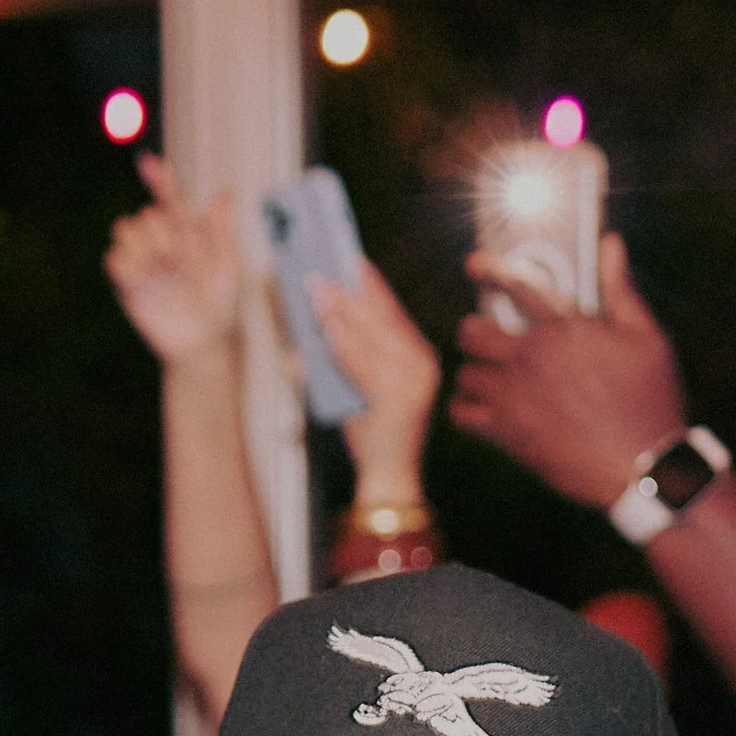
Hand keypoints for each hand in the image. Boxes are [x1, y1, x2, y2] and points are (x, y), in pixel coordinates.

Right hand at [105, 153, 240, 364]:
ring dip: (146, 246)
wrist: (204, 341)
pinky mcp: (129, 283)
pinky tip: (147, 276)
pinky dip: (128, 262)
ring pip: (126, 230)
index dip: (158, 178)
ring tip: (166, 269)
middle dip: (163, 232)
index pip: (169, 199)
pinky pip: (115, 259)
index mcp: (186, 233)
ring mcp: (143, 262)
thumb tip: (226, 192)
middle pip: (147, 214)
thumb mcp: (227, 264)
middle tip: (181, 258)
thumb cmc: (221, 305)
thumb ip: (221, 229)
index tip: (147, 162)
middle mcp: (161, 243)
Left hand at [312, 261, 439, 504]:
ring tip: (314, 289)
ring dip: (339, 310)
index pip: (391, 310)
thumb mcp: (362, 385)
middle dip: (347, 289)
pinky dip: (341, 342)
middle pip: (381, 316)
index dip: (367, 281)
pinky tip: (324, 327)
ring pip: (371, 334)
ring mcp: (413, 381)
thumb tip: (317, 317)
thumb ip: (349, 354)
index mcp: (417, 357)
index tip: (346, 257)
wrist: (390, 479)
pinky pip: (364, 364)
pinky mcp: (398, 398)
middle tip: (319, 267)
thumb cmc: (374, 433)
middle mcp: (421, 364)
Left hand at [450, 231, 689, 507]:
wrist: (642, 467)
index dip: (491, 270)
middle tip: (483, 337)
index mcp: (563, 328)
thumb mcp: (646, 337)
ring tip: (485, 377)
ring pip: (465, 373)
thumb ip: (620, 289)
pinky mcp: (508, 433)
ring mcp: (514, 396)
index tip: (475, 265)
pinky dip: (466, 409)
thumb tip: (611, 243)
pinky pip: (462, 415)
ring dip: (473, 372)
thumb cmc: (650, 399)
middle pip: (473, 330)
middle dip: (474, 329)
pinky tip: (480, 408)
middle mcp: (531, 357)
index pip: (516, 285)